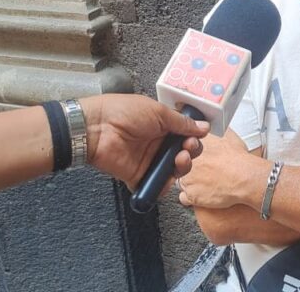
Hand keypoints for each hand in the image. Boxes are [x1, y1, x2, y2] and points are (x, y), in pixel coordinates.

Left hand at [79, 94, 208, 192]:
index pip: (185, 135)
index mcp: (162, 125)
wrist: (97, 128)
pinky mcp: (138, 176)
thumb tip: (203, 127)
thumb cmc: (124, 113)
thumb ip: (182, 122)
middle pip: (183, 153)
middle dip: (191, 151)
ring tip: (179, 159)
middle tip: (187, 147)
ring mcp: (148, 161)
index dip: (194, 137)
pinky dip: (163, 186)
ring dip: (182, 166)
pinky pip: (155, 186)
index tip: (197, 136)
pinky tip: (168, 178)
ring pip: (173, 170)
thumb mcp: (158, 112)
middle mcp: (156, 143)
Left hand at [178, 129, 256, 208]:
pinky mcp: (190, 195)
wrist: (244, 177)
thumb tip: (213, 130)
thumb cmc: (239, 159)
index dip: (188, 151)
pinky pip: (184, 197)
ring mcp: (186, 178)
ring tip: (206, 181)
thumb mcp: (228, 135)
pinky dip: (191, 196)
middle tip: (204, 169)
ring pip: (181, 180)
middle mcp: (185, 160)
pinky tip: (203, 192)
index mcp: (193, 143)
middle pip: (179, 164)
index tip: (195, 155)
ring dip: (190, 181)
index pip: (182, 146)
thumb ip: (215, 133)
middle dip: (189, 167)